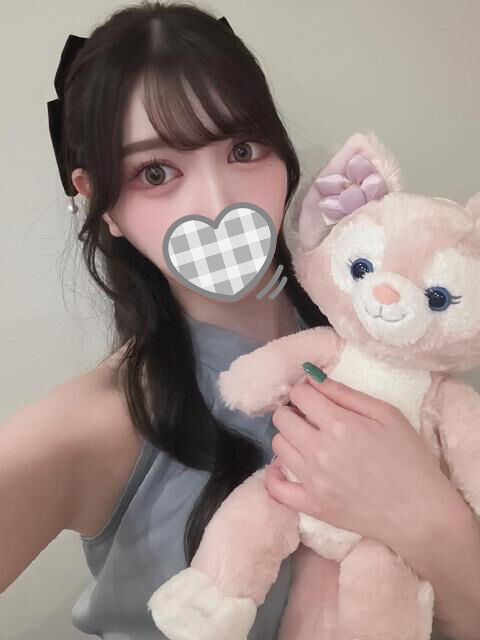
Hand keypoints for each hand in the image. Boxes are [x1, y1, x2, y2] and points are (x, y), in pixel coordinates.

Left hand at [265, 373, 457, 548]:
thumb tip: (314, 378)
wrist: (421, 513)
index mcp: (340, 424)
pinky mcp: (312, 506)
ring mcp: (313, 480)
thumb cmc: (411, 459)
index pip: (299, 395)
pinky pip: (275, 488)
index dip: (304, 390)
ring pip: (277, 446)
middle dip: (293, 411)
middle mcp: (320, 450)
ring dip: (288, 437)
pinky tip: (285, 468)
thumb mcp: (388, 415)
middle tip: (310, 417)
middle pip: (282, 418)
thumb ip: (347, 394)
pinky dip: (275, 475)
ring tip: (306, 441)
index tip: (313, 396)